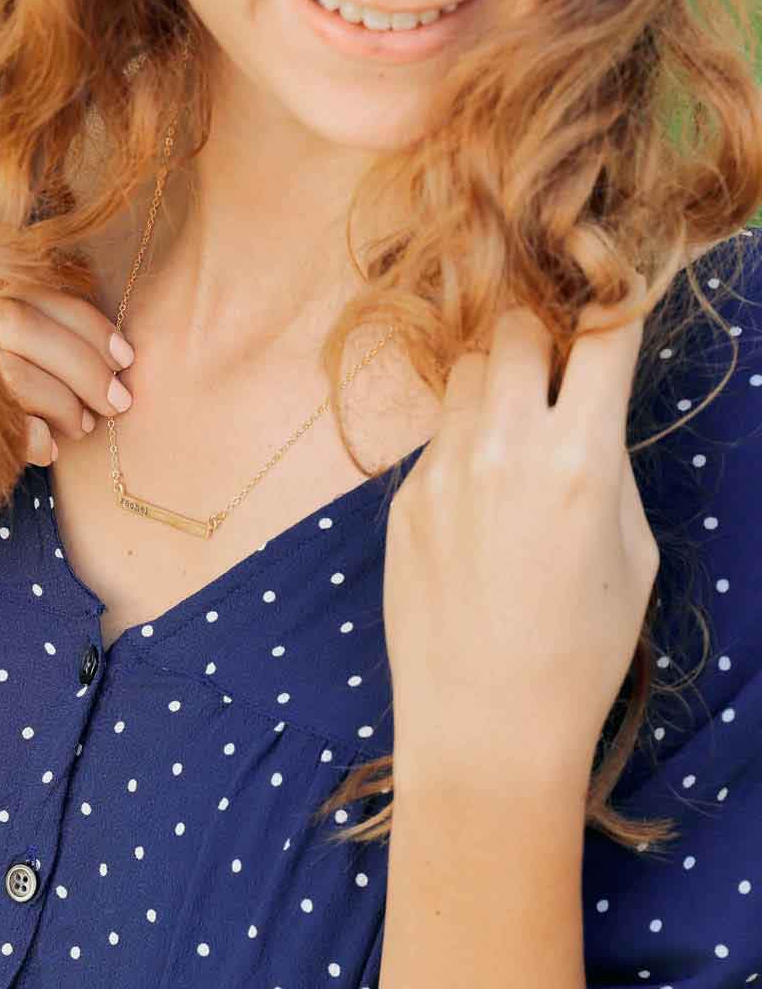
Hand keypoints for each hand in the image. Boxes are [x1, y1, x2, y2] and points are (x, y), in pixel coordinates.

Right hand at [0, 268, 132, 584]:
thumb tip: (78, 324)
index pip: (5, 284)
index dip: (78, 316)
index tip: (118, 353)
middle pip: (14, 324)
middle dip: (83, 361)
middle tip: (116, 397)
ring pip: (5, 375)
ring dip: (63, 403)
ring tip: (81, 427)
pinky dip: (30, 440)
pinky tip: (45, 452)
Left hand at [382, 271, 660, 788]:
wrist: (483, 721)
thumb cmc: (579, 650)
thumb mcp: (632, 555)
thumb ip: (607, 465)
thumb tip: (585, 412)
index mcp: (577, 459)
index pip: (601, 336)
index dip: (612, 315)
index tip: (611, 318)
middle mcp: (502, 446)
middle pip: (513, 328)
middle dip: (540, 336)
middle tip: (552, 371)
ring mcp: (441, 466)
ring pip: (464, 371)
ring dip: (494, 381)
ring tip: (510, 431)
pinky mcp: (403, 493)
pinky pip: (436, 434)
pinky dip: (461, 440)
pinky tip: (474, 499)